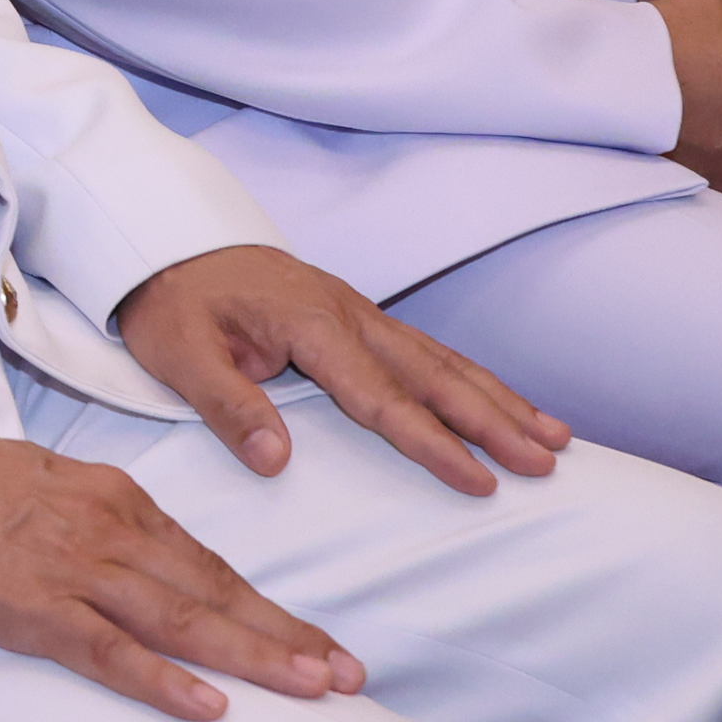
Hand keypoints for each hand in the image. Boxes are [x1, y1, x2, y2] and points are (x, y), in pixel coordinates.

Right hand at [0, 435, 354, 721]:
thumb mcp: (48, 483)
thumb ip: (104, 518)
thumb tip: (150, 555)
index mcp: (116, 496)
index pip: (209, 562)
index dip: (268, 607)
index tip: (318, 641)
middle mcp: (109, 530)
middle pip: (213, 591)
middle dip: (286, 635)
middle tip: (347, 674)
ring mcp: (73, 569)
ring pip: (182, 618)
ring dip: (252, 655)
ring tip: (311, 686)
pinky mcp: (33, 608)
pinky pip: (109, 650)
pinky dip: (163, 679)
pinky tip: (209, 705)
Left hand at [113, 244, 568, 496]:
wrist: (165, 241)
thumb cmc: (171, 303)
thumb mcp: (179, 355)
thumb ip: (226, 406)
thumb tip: (277, 462)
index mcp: (307, 323)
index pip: (379, 394)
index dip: (431, 441)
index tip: (479, 480)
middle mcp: (346, 313)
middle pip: (431, 373)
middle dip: (493, 420)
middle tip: (547, 463)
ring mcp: (357, 311)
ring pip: (441, 358)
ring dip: (498, 398)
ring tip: (556, 437)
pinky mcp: (356, 316)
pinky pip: (427, 350)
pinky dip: (473, 377)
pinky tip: (506, 404)